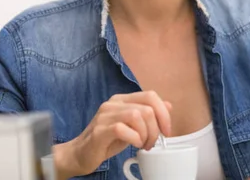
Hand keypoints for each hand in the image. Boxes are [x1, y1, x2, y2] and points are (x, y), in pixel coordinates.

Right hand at [53, 91, 171, 179]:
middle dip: (155, 129)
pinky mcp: (99, 130)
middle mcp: (113, 103)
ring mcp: (105, 116)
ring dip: (146, 134)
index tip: (166, 131)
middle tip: (151, 143)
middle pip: (146, 108)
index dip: (164, 113)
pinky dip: (134, 139)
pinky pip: (123, 129)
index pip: (150, 95)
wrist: (80, 154)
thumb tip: (169, 105)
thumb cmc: (107, 141)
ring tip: (142, 145)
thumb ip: (148, 115)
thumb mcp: (132, 126)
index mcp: (123, 99)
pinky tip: (133, 145)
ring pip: (137, 116)